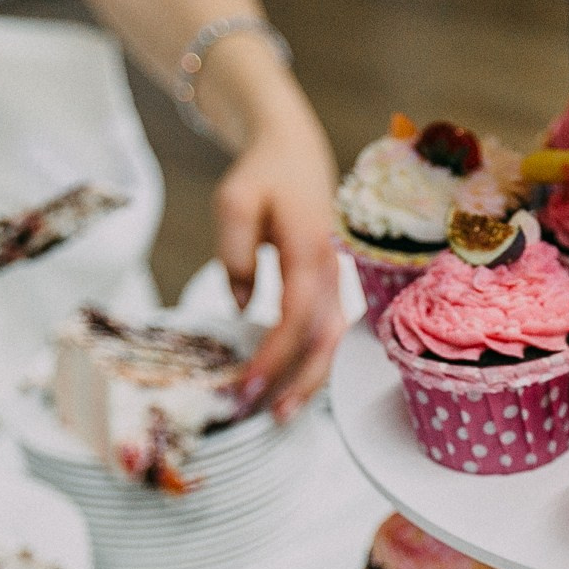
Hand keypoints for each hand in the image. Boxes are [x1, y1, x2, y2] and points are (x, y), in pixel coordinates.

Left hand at [213, 105, 344, 422]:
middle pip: (324, 340)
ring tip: (282, 411)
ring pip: (332, 342)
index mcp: (308, 251)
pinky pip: (327, 333)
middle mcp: (330, 271)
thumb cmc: (262, 176)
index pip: (295, 317)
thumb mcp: (234, 201)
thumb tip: (241, 305)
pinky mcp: (329, 287)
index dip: (274, 355)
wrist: (294, 152)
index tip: (246, 383)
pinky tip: (291, 383)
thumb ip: (235, 253)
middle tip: (268, 415)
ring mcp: (334, 280)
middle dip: (298, 381)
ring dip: (310, 380)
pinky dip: (311, 363)